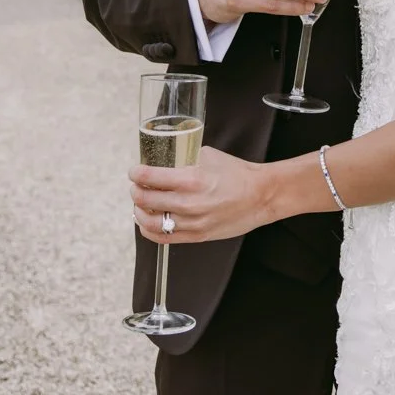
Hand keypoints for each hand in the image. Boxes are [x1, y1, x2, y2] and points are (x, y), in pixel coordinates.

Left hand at [130, 146, 269, 243]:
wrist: (260, 195)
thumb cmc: (237, 173)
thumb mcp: (209, 156)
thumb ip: (185, 159)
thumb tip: (167, 160)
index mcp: (191, 179)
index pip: (151, 178)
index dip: (136, 174)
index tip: (134, 171)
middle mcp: (188, 203)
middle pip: (146, 200)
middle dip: (136, 191)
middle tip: (136, 186)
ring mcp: (192, 223)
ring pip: (151, 222)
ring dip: (139, 211)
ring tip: (139, 204)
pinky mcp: (197, 236)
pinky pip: (164, 238)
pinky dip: (149, 230)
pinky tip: (146, 223)